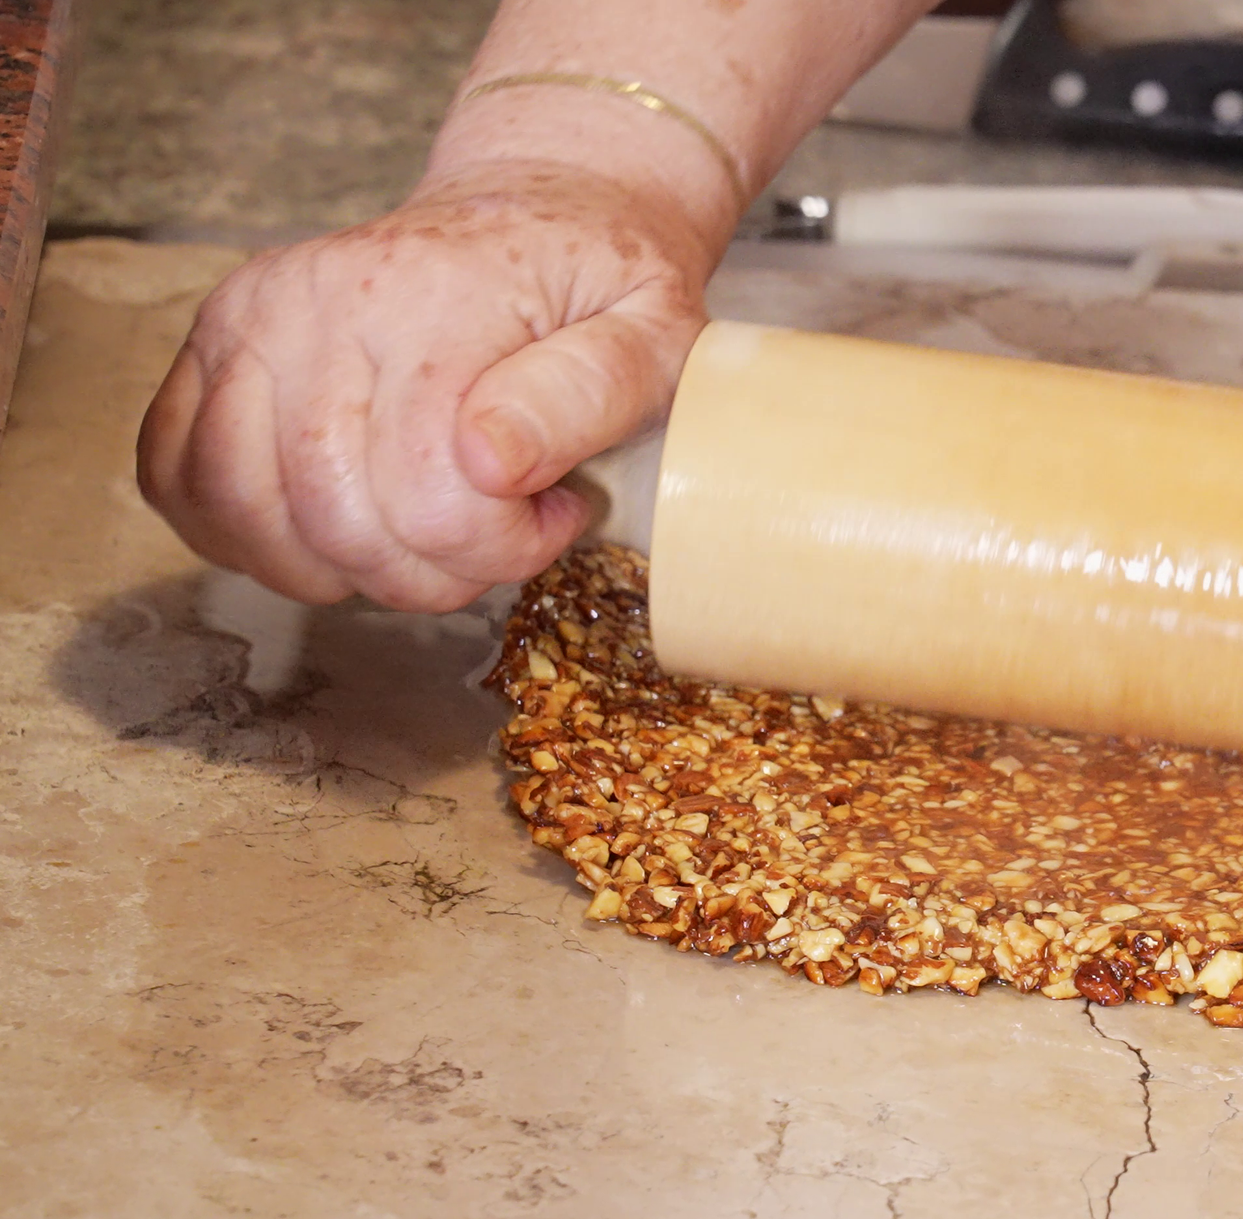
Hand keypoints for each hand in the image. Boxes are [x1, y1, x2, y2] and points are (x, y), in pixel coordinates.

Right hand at [137, 160, 715, 611]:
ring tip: (417, 528)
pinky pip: (176, 476)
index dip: (501, 546)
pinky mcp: (210, 344)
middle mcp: (318, 301)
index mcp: (434, 298)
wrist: (536, 213)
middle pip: (337, 519)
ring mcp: (250, 319)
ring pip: (248, 513)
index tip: (553, 514)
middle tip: (492, 533)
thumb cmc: (600, 286)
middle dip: (429, 570)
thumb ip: (591, 395)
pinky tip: (328, 526)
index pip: (431, 497)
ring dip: (338, 566)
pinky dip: (243, 534)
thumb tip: (491, 459)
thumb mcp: (654, 333)